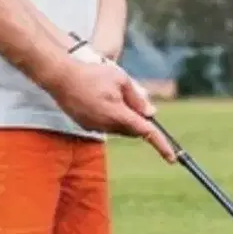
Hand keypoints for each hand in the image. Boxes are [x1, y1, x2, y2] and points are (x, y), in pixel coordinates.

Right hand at [50, 60, 176, 162]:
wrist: (61, 77)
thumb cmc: (92, 74)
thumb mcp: (121, 79)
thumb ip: (137, 98)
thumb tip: (151, 114)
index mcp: (118, 114)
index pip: (145, 132)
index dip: (161, 145)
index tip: (171, 158)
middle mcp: (106, 125)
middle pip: (132, 129)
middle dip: (137, 119)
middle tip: (130, 97)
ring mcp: (95, 127)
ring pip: (118, 127)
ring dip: (122, 116)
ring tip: (108, 92)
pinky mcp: (86, 126)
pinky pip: (105, 125)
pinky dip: (109, 115)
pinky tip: (97, 97)